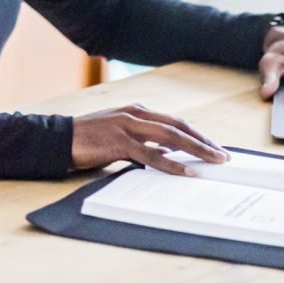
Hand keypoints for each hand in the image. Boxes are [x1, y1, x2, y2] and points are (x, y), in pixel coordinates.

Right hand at [71, 104, 228, 175]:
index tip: (214, 147)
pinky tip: (186, 171)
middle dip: (204, 141)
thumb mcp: (120, 136)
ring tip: (214, 162)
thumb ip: (142, 143)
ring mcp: (128, 126)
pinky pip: (152, 154)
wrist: (60, 139)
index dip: (197, 134)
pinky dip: (171, 163)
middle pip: (179, 126)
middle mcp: (136, 114)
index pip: (175, 121)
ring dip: (196, 150)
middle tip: (223, 156)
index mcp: (137, 111)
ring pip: (171, 137)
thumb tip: (166, 155)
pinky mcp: (119, 142)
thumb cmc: (89, 139)